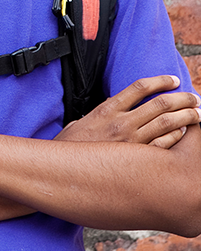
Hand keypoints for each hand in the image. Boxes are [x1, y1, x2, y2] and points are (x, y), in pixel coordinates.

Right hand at [55, 75, 200, 148]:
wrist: (64, 170)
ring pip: (167, 124)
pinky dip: (178, 137)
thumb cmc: (71, 147)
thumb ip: (102, 111)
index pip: (139, 87)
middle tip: (194, 97)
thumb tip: (117, 102)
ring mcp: (131, 142)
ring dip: (186, 117)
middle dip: (182, 98)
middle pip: (160, 104)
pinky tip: (185, 134)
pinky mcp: (136, 160)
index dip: (160, 81)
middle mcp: (122, 123)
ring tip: (197, 113)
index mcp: (107, 110)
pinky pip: (164, 146)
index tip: (173, 80)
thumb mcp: (81, 121)